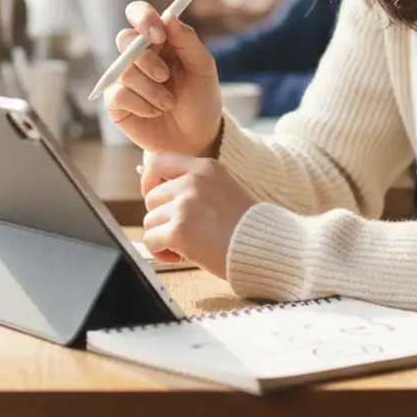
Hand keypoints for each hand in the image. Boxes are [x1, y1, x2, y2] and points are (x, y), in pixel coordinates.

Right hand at [102, 2, 222, 156]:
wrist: (195, 139)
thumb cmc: (200, 99)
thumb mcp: (203, 68)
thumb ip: (187, 40)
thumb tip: (169, 14)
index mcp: (159, 39)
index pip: (139, 13)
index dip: (144, 18)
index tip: (159, 35)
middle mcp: (138, 55)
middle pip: (124, 39)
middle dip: (147, 60)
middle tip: (166, 76)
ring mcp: (124, 77)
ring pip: (125, 71)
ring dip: (151, 90)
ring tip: (168, 102)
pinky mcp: (115, 102)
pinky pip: (118, 94)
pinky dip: (142, 105)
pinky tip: (154, 112)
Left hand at [141, 151, 256, 277]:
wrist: (266, 247)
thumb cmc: (248, 226)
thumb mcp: (224, 188)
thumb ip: (196, 185)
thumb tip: (160, 194)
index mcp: (205, 167)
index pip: (158, 160)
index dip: (150, 180)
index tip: (156, 197)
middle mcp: (193, 181)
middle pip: (152, 196)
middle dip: (161, 217)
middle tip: (181, 232)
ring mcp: (185, 205)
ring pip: (149, 221)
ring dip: (162, 236)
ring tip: (184, 246)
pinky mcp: (179, 230)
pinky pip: (151, 240)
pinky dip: (160, 252)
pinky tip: (179, 256)